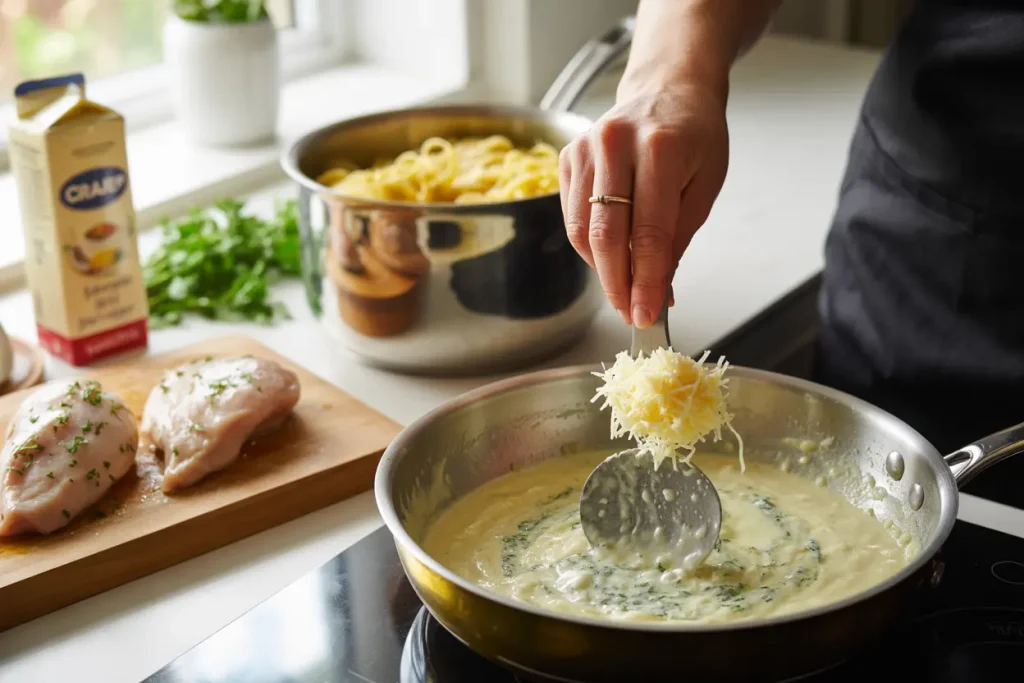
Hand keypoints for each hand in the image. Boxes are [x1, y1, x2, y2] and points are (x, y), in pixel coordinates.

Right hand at [559, 80, 728, 327]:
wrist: (668, 89)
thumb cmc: (694, 135)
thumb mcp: (705, 185)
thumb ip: (678, 238)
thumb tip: (658, 292)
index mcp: (661, 149)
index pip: (649, 232)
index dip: (646, 281)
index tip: (647, 315)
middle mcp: (616, 144)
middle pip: (607, 234)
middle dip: (618, 284)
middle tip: (630, 313)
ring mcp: (585, 148)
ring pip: (582, 230)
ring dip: (601, 269)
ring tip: (623, 288)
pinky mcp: (567, 156)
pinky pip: (572, 216)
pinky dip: (589, 245)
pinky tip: (609, 255)